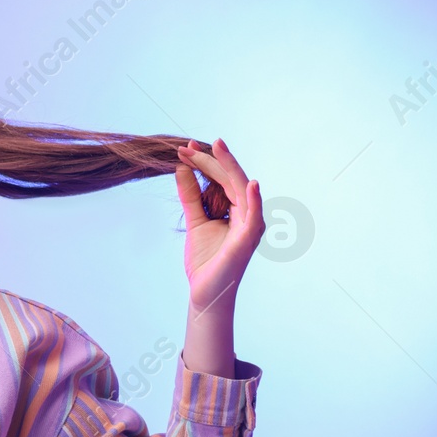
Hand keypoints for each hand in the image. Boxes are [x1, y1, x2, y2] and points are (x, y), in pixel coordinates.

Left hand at [175, 138, 263, 313]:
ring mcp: (250, 225)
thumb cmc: (205, 260)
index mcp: (237, 208)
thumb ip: (191, 196)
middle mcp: (247, 213)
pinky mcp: (248, 239)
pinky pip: (254, 216)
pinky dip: (254, 199)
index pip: (221, 178)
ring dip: (228, 168)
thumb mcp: (195, 221)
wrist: (204, 292)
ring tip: (217, 147)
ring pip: (242, 189)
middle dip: (211, 160)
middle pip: (230, 179)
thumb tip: (182, 168)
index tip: (184, 149)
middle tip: (188, 145)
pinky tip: (250, 183)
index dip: (205, 162)